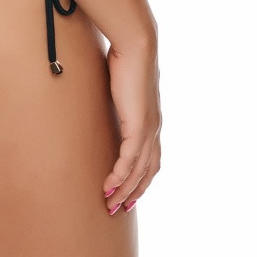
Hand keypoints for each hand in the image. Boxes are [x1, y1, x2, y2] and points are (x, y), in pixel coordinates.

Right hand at [102, 36, 161, 213]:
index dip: (140, 180)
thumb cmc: (126, 59)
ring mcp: (148, 129)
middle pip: (147, 172)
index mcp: (151, 122)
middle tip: (116, 210)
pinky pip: (129, 159)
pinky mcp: (138, 126)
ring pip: (139, 171)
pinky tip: (109, 186)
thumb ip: (116, 98)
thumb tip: (102, 98)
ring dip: (125, 190)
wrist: (137, 46)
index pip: (151, 160)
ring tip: (110, 205)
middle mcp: (154, 130)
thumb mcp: (120, 85)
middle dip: (133, 193)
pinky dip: (120, 176)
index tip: (128, 195)